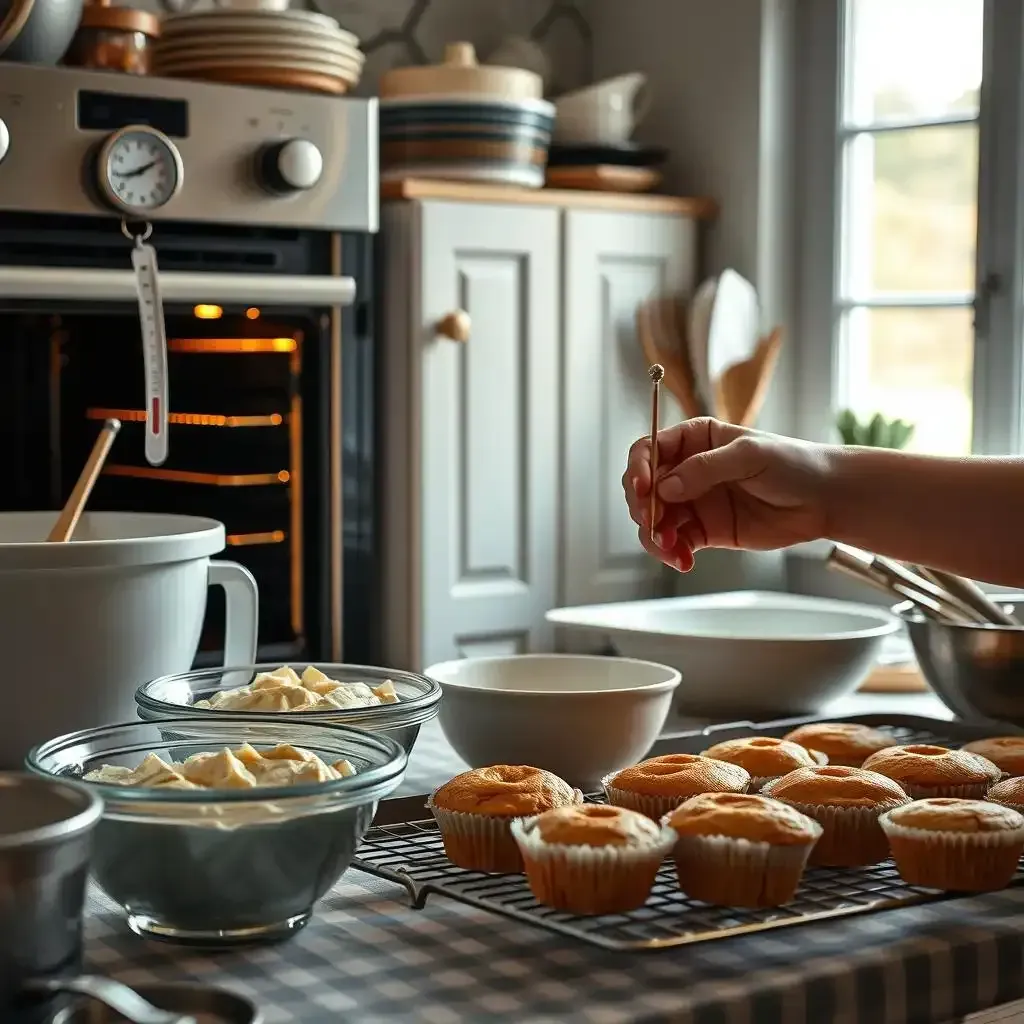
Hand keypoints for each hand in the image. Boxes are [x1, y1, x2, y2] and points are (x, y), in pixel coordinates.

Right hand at [621, 417, 832, 570]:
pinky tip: (683, 561)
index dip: (638, 468)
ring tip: (671, 549)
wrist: (824, 499)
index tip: (642, 488)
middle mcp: (688, 470)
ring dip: (655, 536)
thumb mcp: (749, 455)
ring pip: (655, 520)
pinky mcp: (704, 531)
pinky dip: (672, 553)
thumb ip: (705, 468)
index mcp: (694, 440)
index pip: (649, 449)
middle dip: (643, 508)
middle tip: (655, 524)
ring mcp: (694, 502)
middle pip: (644, 488)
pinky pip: (675, 543)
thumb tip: (665, 487)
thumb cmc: (793, 463)